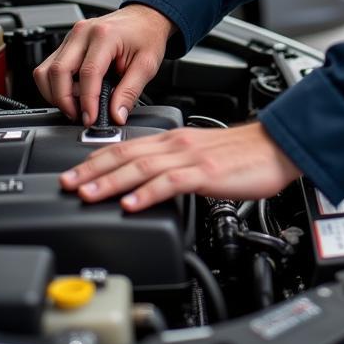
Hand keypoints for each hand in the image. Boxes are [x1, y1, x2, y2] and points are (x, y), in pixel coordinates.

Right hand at [33, 4, 174, 125]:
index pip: (88, 73)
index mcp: (105, 35)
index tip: (90, 119)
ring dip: (55, 94)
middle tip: (80, 116)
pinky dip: (54, 85)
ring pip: (46, 71)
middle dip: (64, 101)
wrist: (144, 17)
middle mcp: (83, 33)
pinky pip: (48, 68)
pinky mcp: (66, 43)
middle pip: (58, 72)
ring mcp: (71, 36)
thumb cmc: (146, 35)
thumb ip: (130, 92)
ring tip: (75, 106)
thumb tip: (116, 115)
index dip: (87, 101)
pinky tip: (72, 93)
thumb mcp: (147, 64)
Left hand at [60, 122, 301, 209]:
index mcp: (174, 139)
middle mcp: (177, 144)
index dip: (95, 160)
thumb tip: (149, 184)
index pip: (125, 147)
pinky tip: (131, 204)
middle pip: (126, 155)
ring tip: (87, 195)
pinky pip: (170, 182)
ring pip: (141, 167)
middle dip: (92, 171)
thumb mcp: (201, 155)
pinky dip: (147, 193)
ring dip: (111, 182)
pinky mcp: (205, 172)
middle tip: (66, 185)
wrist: (277, 145)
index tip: (72, 173)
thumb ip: (174, 166)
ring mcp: (190, 157)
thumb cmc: (244, 154)